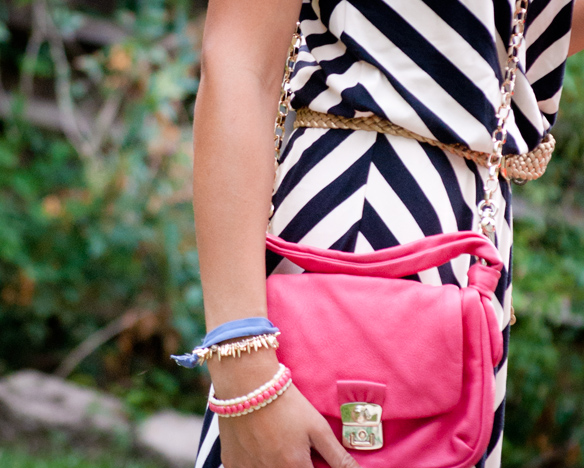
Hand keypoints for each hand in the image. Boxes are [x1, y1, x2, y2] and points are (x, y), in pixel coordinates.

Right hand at [218, 384, 360, 467]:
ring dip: (277, 465)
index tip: (312, 460)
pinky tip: (261, 449)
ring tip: (278, 446)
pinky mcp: (231, 462)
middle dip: (296, 465)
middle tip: (295, 449)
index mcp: (293, 467)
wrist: (247, 382)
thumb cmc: (286, 402)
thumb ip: (338, 457)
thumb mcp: (317, 427)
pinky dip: (256, 464)